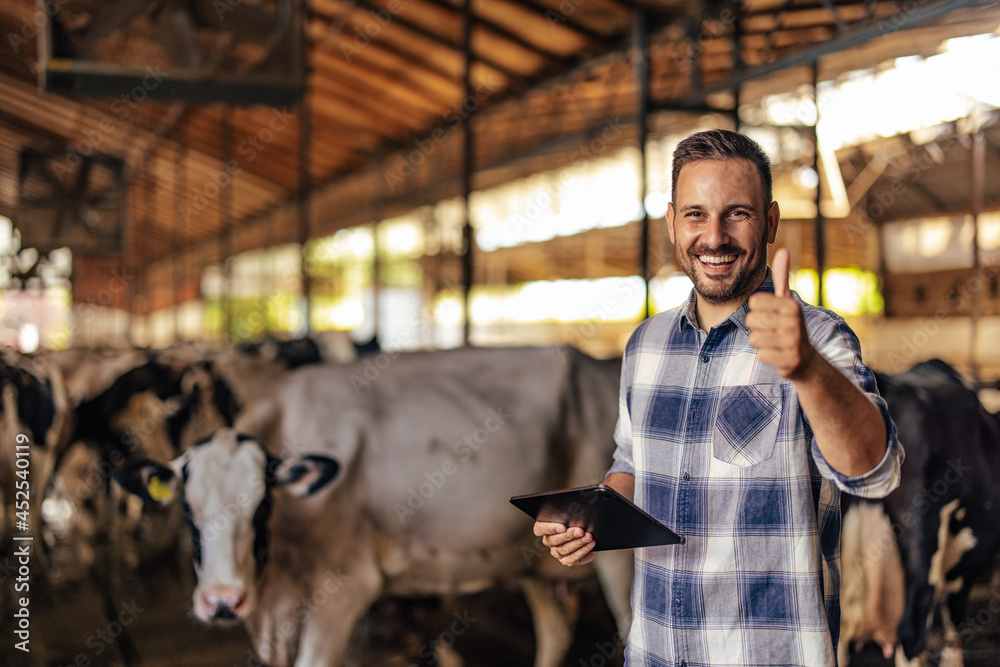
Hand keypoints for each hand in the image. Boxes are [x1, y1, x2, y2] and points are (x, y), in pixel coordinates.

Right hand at [533, 521, 595, 565]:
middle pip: (554, 540)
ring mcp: (556, 552)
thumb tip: (574, 516)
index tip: (562, 527)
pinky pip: (573, 558)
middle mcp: (548, 541)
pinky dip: (583, 550)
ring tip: (588, 537)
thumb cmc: (574, 520)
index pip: (539, 529)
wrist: (585, 531)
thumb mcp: (569, 516)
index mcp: (543, 528)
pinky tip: (591, 544)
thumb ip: (568, 516)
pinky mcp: (566, 561)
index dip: (550, 528)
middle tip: (580, 531)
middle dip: (569, 535)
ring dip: (578, 543)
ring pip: (564, 549)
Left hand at [746, 248, 816, 379]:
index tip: (771, 316)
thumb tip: (783, 250)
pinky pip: (761, 355)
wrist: (806, 359)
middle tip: (773, 331)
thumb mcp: (787, 301)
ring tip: (775, 342)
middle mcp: (794, 321)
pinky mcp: (790, 360)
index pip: (753, 302)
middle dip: (758, 328)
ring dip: (761, 342)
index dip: (758, 311)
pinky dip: (767, 356)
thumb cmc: (790, 325)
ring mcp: (793, 341)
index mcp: (791, 304)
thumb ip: (781, 277)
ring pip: (754, 339)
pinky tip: (778, 354)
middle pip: (751, 320)